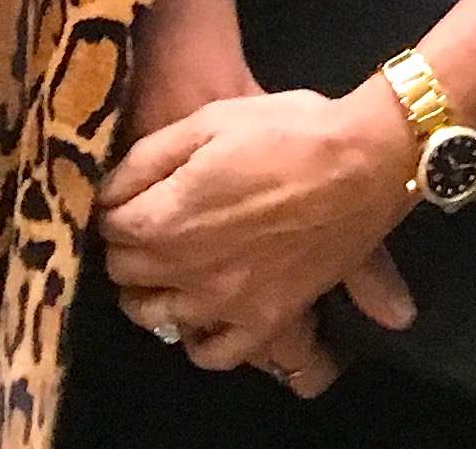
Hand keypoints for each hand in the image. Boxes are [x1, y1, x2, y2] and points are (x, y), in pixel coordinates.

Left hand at [97, 83, 421, 376]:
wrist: (364, 159)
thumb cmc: (286, 129)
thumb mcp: (208, 122)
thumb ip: (147, 161)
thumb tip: (110, 196)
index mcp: (165, 218)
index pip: (110, 226)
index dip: (118, 205)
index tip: (133, 194)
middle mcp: (185, 271)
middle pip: (125, 271)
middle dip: (129, 245)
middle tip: (152, 222)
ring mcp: (225, 303)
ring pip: (155, 315)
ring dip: (150, 290)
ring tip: (169, 266)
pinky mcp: (264, 320)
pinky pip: (213, 352)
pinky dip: (197, 338)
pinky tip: (203, 312)